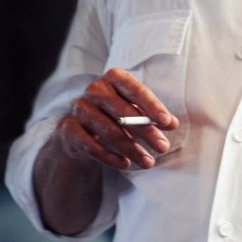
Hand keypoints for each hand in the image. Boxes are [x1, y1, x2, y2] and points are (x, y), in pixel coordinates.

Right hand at [51, 68, 178, 170]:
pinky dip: (110, 157)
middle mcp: (94, 89)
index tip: (167, 123)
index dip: (153, 106)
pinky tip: (125, 164)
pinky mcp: (68, 128)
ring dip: (132, 149)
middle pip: (124, 113)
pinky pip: (92, 146)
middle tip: (164, 148)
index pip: (136, 89)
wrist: (80, 128)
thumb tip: (173, 124)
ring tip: (149, 162)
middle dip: (147, 132)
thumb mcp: (136, 110)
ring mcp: (79, 108)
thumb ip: (154, 115)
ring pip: (109, 131)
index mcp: (114, 78)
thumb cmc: (116, 114)